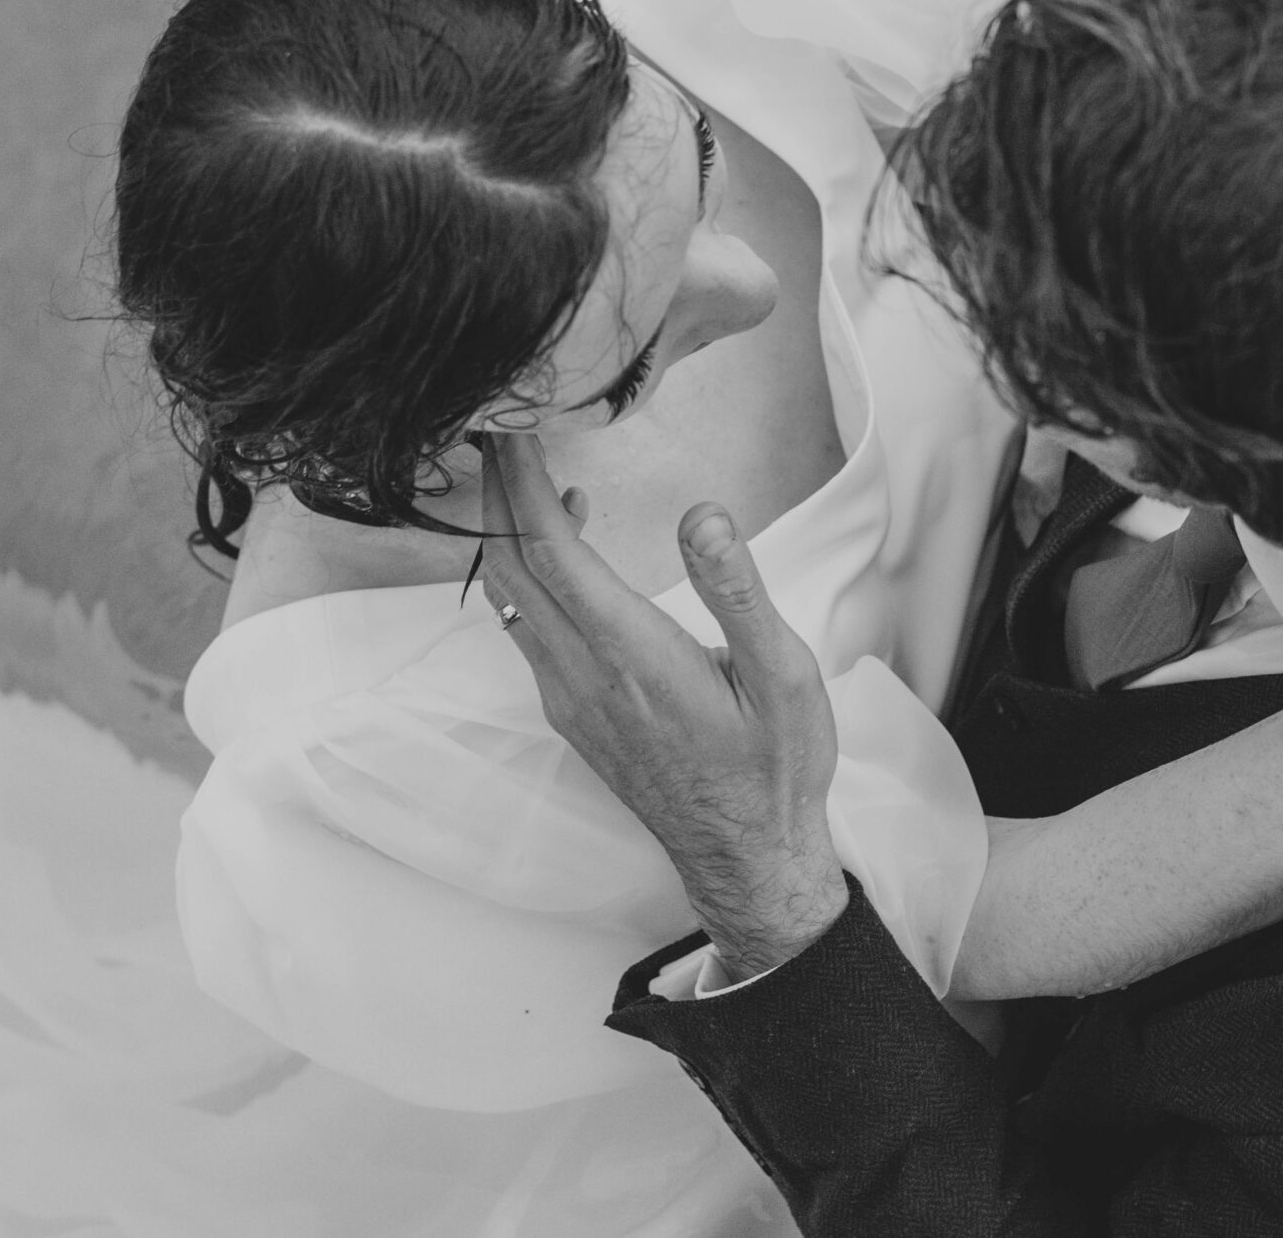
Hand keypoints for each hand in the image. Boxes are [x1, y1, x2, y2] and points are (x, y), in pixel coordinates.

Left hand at [478, 435, 847, 979]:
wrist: (748, 858)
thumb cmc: (775, 768)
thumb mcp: (783, 675)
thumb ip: (738, 591)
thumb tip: (703, 514)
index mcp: (629, 655)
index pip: (550, 549)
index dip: (522, 481)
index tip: (512, 424)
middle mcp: (581, 675)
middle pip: (510, 565)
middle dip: (498, 490)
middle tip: (501, 424)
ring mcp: (569, 697)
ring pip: (509, 598)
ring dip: (507, 529)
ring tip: (524, 467)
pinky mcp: (573, 711)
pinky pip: (526, 625)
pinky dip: (528, 569)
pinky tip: (567, 545)